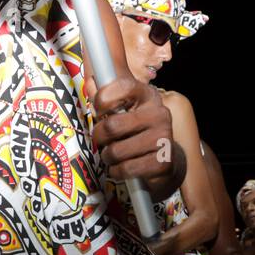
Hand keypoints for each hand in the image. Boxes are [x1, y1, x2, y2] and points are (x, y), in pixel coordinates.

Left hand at [92, 76, 180, 198]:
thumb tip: (89, 83)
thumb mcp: (124, 112)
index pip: (123, 86)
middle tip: (101, 141)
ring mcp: (163, 138)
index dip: (103, 98)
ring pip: (116, 151)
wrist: (165, 161)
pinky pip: (126, 168)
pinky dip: (117, 172)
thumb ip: (106, 99)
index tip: (98, 110)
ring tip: (112, 156)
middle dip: (99, 137)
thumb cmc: (138, 133)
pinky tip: (121, 168)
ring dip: (107, 157)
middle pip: (112, 125)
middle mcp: (159, 113)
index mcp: (148, 96)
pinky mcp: (163, 162)